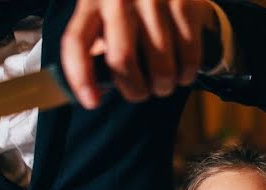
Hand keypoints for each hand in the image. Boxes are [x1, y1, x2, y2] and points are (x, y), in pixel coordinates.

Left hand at [61, 0, 219, 106]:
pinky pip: (188, 56)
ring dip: (163, 87)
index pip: (77, 43)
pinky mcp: (184, 2)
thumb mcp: (105, 12)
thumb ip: (97, 43)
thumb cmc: (131, 3)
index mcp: (91, 1)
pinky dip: (187, 74)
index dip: (81, 78)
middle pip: (122, 61)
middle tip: (141, 92)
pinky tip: (184, 72)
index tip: (92, 102)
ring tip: (165, 83)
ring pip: (160, 67)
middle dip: (135, 90)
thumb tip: (96, 92)